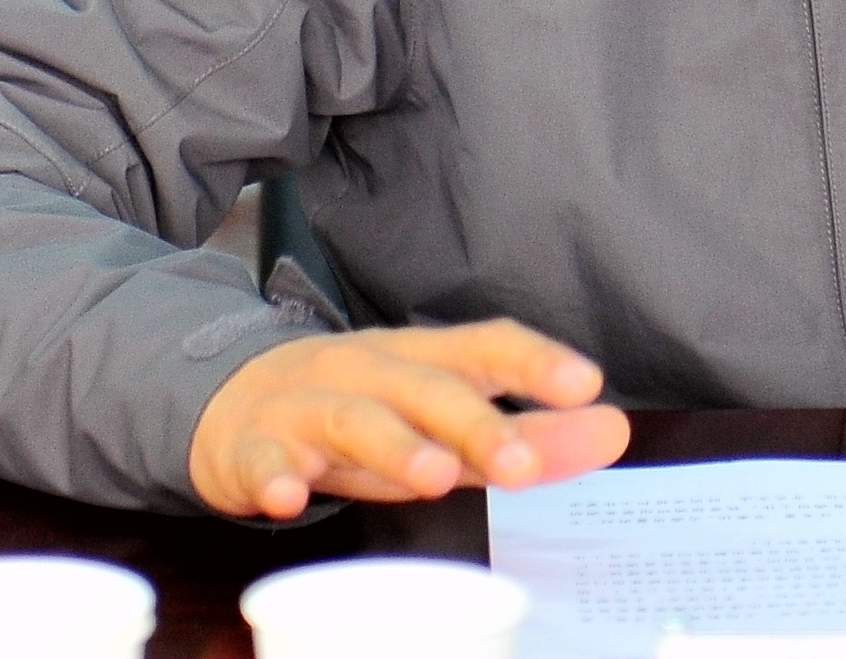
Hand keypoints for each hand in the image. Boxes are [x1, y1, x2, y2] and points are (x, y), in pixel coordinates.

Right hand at [189, 318, 629, 518]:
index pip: (484, 347)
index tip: (585, 383)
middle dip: (475, 425)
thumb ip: (527, 433)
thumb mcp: (441, 422)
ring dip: (395, 447)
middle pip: (426, 388)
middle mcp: (368, 371)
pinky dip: (273, 477)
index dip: (534, 362)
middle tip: (522, 466)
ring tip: (434, 478)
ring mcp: (307, 407)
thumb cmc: (362, 414)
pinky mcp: (253, 448)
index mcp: (421, 360)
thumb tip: (613, 431)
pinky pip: (261, 460)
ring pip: (353, 419)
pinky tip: (289, 497)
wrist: (233, 405)